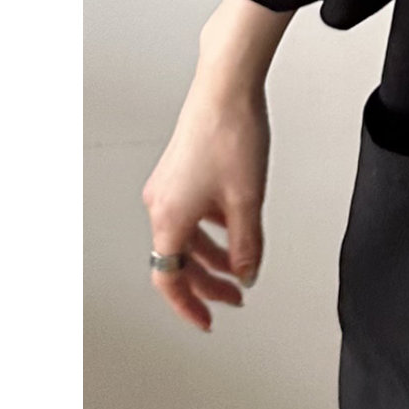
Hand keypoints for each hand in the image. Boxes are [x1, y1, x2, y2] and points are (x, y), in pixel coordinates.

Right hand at [141, 79, 270, 330]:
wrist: (226, 88)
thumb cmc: (232, 135)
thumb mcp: (247, 200)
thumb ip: (247, 245)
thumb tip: (246, 276)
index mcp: (169, 217)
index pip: (170, 278)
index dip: (189, 305)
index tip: (207, 320)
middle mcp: (161, 204)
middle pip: (179, 260)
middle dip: (208, 283)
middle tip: (235, 298)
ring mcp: (169, 187)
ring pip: (188, 237)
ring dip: (214, 256)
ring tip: (243, 266)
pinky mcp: (180, 172)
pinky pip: (192, 214)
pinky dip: (212, 229)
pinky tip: (236, 228)